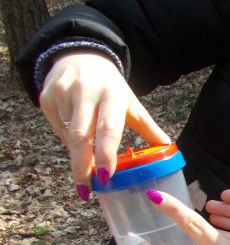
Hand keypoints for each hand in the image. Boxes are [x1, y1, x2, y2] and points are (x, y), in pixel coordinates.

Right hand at [39, 52, 170, 197]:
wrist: (81, 55)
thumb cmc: (110, 86)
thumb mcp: (131, 103)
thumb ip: (148, 127)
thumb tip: (167, 149)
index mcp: (112, 95)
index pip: (109, 127)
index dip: (106, 153)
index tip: (106, 176)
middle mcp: (85, 92)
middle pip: (81, 136)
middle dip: (82, 166)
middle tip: (86, 190)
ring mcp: (62, 93)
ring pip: (67, 135)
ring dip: (77, 154)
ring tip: (86, 163)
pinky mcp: (46, 97)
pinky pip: (57, 128)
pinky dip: (66, 140)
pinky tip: (75, 137)